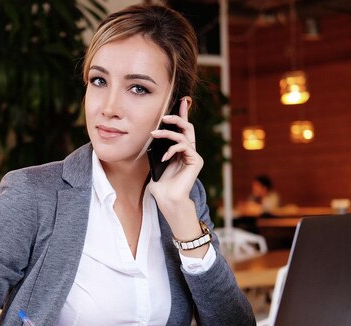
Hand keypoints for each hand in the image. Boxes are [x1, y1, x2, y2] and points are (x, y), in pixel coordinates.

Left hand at [148, 97, 203, 211]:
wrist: (168, 200)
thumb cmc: (161, 184)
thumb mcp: (157, 162)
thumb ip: (160, 149)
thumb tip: (155, 134)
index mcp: (181, 150)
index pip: (182, 129)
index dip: (182, 114)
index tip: (180, 100)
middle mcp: (189, 151)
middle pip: (187, 127)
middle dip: (177, 118)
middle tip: (164, 116)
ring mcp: (194, 156)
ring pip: (183, 135)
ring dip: (167, 133)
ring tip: (154, 134)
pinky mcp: (196, 161)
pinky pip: (184, 147)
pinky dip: (172, 149)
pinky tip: (164, 157)